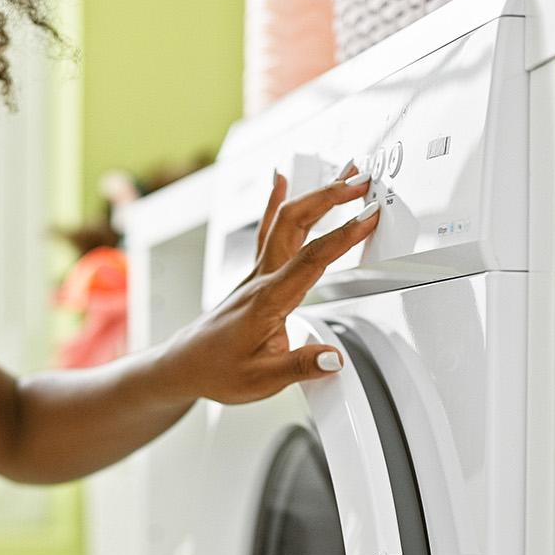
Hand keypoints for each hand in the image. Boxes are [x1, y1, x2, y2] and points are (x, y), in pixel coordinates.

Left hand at [155, 163, 380, 405]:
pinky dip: (275, 201)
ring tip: (342, 173)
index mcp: (268, 300)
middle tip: (361, 183)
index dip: (342, 236)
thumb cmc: (218, 369)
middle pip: (296, 223)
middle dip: (330, 198)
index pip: (311, 260)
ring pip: (284, 220)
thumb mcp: (261, 380)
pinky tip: (280, 180)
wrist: (186, 364)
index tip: (367, 217)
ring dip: (315, 194)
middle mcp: (261, 278)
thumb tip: (332, 358)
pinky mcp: (255, 273)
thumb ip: (300, 366)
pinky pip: (268, 229)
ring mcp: (257, 272)